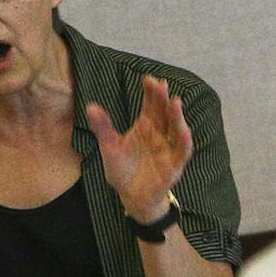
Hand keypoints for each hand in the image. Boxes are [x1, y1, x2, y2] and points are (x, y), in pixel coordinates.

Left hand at [86, 74, 193, 224]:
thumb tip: (90, 106)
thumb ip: (103, 128)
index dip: (151, 92)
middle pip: (164, 113)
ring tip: (175, 101)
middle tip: (160, 84)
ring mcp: (168, 149)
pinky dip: (184, 141)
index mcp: (145, 127)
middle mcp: (160, 134)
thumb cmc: (122, 170)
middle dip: (163, 99)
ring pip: (176, 129)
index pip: (150, 105)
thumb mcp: (109, 147)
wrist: (131, 197)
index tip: (148, 79)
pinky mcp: (174, 165)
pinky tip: (184, 131)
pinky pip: (182, 152)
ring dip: (177, 116)